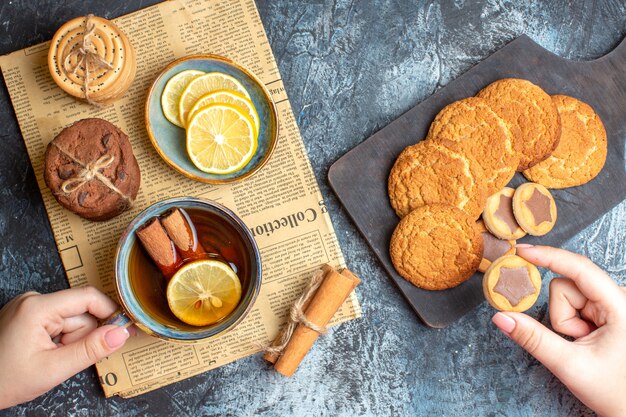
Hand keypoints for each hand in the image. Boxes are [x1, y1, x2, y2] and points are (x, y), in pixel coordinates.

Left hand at [0, 286, 131, 408]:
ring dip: (70, 341)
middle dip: (81, 337)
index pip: (88, 298)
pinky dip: (60, 339)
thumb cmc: (6, 381)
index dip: (109, 314)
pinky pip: (59, 322)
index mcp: (38, 307)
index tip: (123, 332)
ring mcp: (29, 306)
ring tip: (50, 359)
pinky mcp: (28, 314)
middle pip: (81, 312)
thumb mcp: (53, 369)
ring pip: (71, 319)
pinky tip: (45, 353)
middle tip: (63, 359)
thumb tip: (122, 333)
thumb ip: (91, 350)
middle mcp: (33, 300)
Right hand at [492, 245, 625, 416]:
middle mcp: (619, 298)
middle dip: (561, 314)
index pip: (580, 269)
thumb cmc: (614, 391)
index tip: (521, 251)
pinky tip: (586, 340)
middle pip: (566, 286)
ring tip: (584, 344)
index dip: (549, 256)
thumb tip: (501, 317)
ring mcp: (613, 303)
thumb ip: (533, 339)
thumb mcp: (570, 365)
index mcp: (621, 306)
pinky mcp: (606, 309)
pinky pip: (572, 304)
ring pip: (566, 295)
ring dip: (565, 320)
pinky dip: (570, 322)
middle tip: (577, 341)